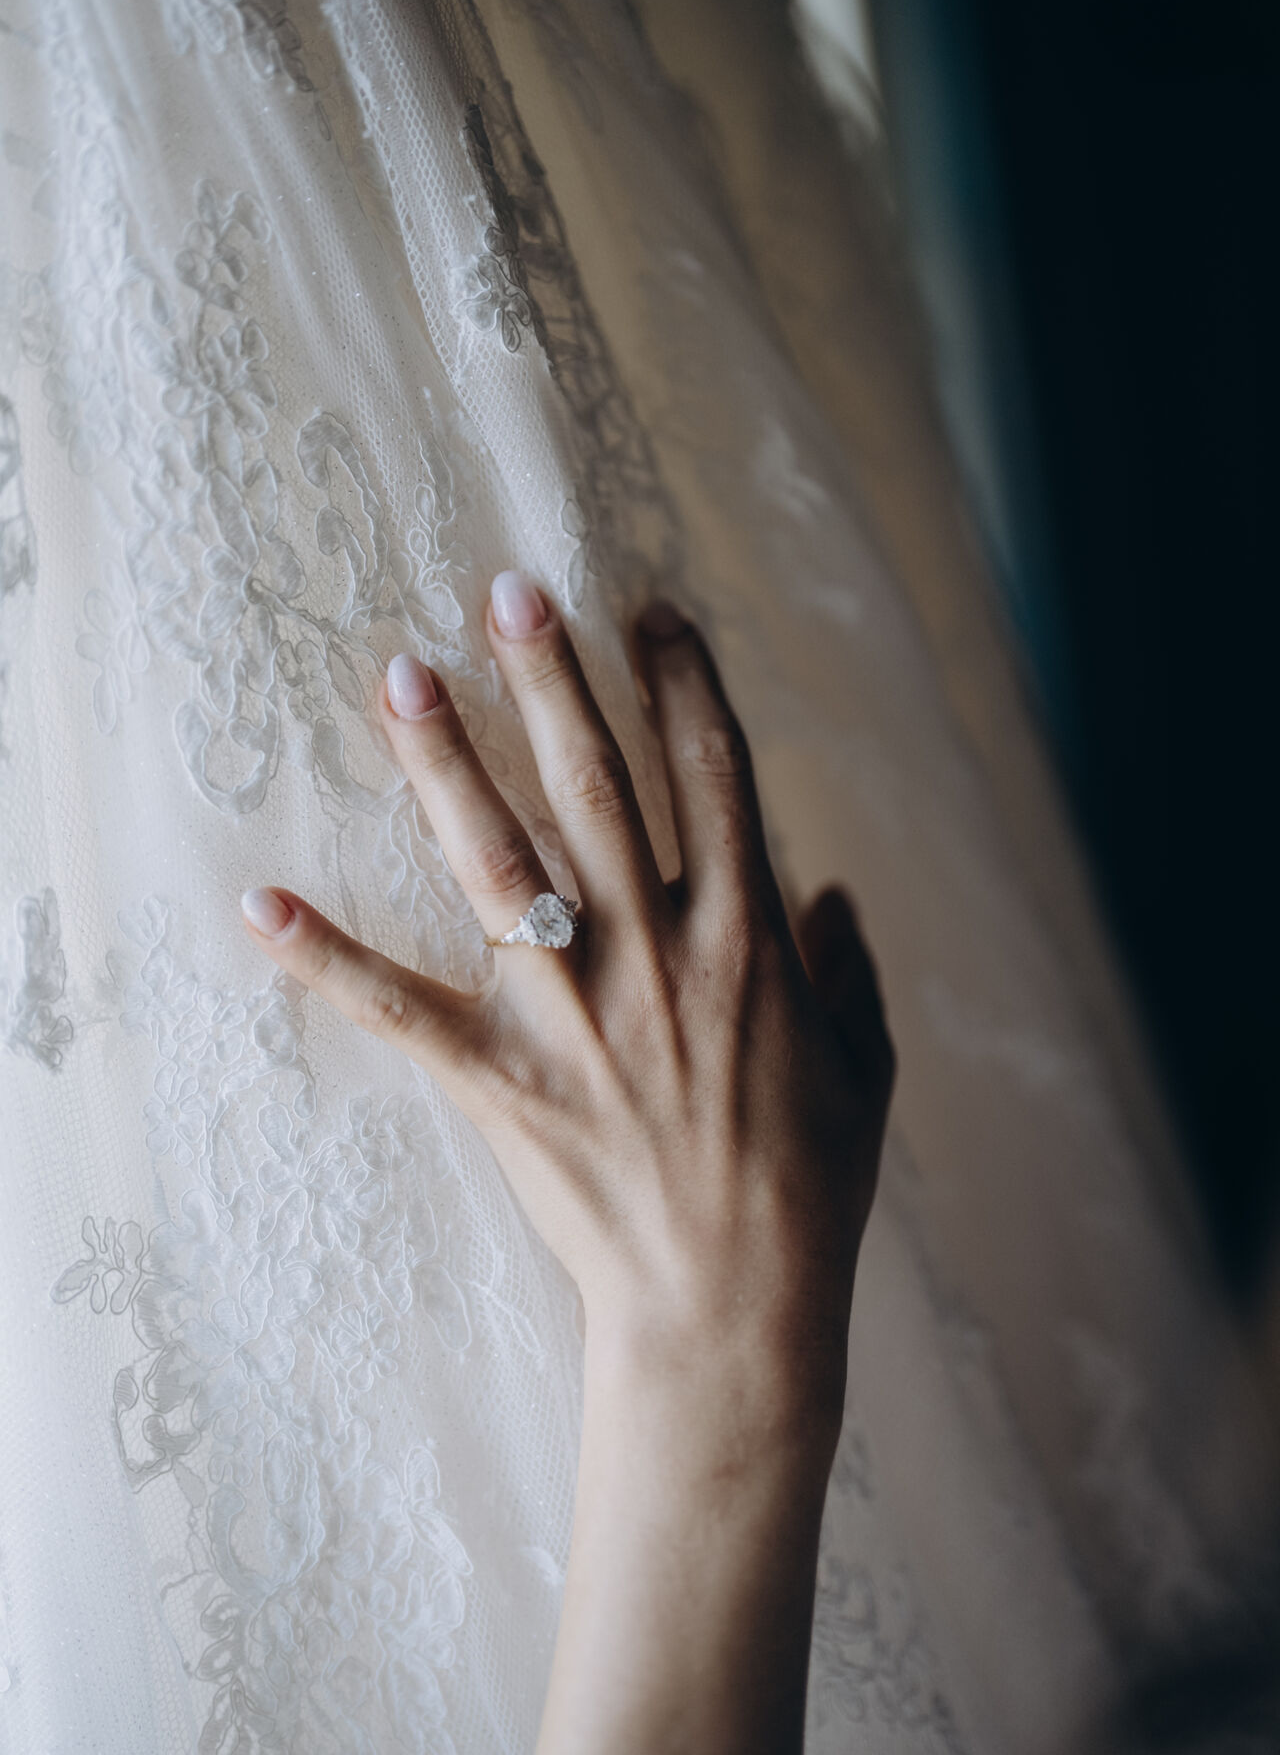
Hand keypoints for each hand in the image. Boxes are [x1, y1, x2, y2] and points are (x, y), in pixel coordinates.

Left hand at [241, 572, 892, 1421]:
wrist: (733, 1310)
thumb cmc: (810, 1190)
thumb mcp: (867, 1071)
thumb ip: (850, 973)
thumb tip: (830, 894)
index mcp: (747, 937)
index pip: (714, 774)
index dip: (684, 683)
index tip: (652, 613)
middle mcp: (658, 951)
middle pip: (596, 785)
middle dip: (553, 680)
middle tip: (509, 592)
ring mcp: (572, 1013)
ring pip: (497, 861)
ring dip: (446, 762)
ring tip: (401, 676)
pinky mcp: (500, 1080)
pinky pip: (400, 1008)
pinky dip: (326, 957)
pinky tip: (256, 900)